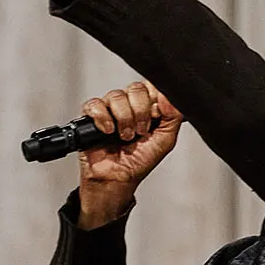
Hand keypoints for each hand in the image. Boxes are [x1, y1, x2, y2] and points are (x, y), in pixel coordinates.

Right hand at [78, 81, 181, 228]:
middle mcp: (128, 104)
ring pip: (116, 95)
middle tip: (141, 131)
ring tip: (125, 136)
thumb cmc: (139, 161)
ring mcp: (109, 109)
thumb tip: (169, 97)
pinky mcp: (91, 117)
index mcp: (147, 107)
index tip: (156, 116)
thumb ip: (173, 116)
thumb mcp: (165, 140)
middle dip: (140, 112)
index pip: (151, 86)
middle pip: (135, 88)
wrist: (118, 179)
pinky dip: (103, 118)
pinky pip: (95, 104)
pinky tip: (108, 132)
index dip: (154, 98)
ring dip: (124, 119)